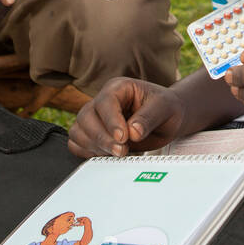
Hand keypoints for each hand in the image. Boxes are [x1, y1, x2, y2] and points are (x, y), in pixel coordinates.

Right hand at [68, 78, 185, 158]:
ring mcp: (95, 118)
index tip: (123, 138)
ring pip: (78, 131)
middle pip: (86, 117)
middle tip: (122, 151)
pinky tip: (106, 156)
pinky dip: (86, 152)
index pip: (105, 102)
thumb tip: (133, 131)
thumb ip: (149, 117)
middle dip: (102, 138)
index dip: (111, 121)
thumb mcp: (164, 108)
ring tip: (118, 153)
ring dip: (94, 146)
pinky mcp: (93, 134)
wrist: (167, 119)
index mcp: (118, 88)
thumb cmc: (166, 108)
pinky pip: (76, 143)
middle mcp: (103, 101)